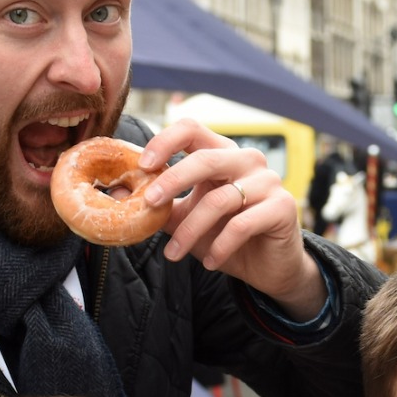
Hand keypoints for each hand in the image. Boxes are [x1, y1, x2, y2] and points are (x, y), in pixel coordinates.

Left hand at [140, 120, 322, 315]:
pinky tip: (209, 262)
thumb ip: (159, 204)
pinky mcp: (282, 208)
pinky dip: (219, 246)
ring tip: (173, 254)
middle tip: (148, 205)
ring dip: (190, 231)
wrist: (269, 267)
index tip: (143, 164)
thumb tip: (114, 193)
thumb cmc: (225, 236)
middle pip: (204, 159)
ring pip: (220, 199)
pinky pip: (242, 225)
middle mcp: (247, 161)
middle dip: (172, 181)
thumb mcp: (186, 218)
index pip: (192, 129)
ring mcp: (268, 182)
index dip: (166, 141)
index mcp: (222, 154)